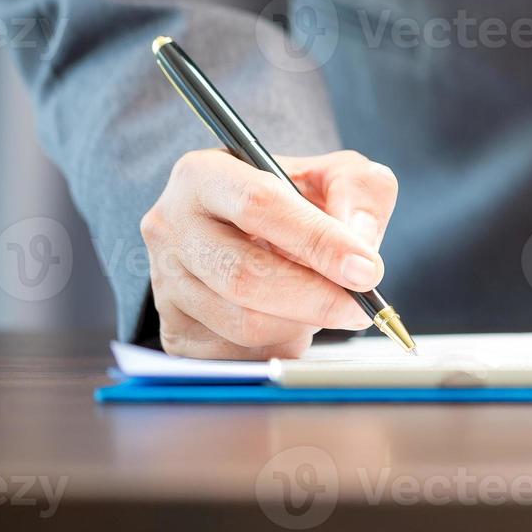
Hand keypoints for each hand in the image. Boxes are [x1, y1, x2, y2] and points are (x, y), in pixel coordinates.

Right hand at [141, 149, 398, 358]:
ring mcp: (165, 284)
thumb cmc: (296, 198)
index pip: (259, 206)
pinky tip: (296, 323)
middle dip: (315, 298)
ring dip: (300, 325)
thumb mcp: (336, 174)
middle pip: (243, 275)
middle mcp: (171, 227)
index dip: (317, 241)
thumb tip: (360, 247)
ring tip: (326, 306)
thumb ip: (359, 193)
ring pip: (242, 324)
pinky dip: (280, 346)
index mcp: (204, 174)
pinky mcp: (175, 332)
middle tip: (361, 306)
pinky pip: (235, 357)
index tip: (366, 270)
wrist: (253, 230)